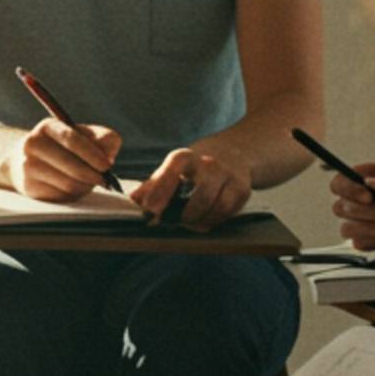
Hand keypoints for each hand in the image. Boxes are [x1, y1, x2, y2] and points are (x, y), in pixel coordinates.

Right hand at [6, 118, 122, 201]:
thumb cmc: (65, 148)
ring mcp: (28, 166)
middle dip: (92, 174)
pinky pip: (60, 195)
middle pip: (70, 164)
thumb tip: (108, 156)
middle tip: (105, 180)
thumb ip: (103, 139)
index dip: (91, 153)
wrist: (29, 162)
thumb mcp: (84, 136)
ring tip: (89, 182)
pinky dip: (73, 194)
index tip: (106, 166)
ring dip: (85, 186)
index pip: (70, 138)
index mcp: (48, 127)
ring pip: (67, 183)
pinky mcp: (28, 186)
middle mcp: (33, 144)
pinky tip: (74, 188)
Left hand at [132, 146, 251, 230]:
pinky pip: (227, 211)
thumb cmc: (193, 166)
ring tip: (187, 223)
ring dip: (199, 220)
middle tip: (170, 222)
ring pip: (215, 205)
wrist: (233, 153)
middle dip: (183, 214)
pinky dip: (213, 220)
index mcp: (183, 157)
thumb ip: (151, 186)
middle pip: (198, 195)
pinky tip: (203, 222)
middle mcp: (208, 163)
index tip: (150, 210)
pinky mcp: (242, 189)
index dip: (159, 193)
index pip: (170, 173)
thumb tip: (132, 201)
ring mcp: (228, 175)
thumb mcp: (171, 169)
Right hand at [331, 163, 374, 249]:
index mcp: (368, 182)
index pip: (340, 183)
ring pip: (346, 227)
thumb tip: (369, 182)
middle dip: (369, 211)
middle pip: (340, 207)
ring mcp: (365, 223)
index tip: (368, 195)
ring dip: (372, 227)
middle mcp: (363, 202)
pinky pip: (359, 243)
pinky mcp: (371, 241)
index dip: (348, 189)